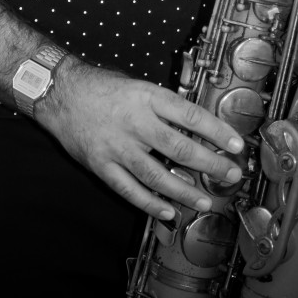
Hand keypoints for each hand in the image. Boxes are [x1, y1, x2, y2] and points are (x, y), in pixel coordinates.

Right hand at [38, 59, 243, 219]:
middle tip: (231, 175)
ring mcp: (118, 147)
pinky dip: (150, 204)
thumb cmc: (101, 86)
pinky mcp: (102, 165)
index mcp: (148, 98)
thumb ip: (162, 105)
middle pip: (181, 149)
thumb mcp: (137, 85)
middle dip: (211, 165)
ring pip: (158, 176)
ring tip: (205, 201)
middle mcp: (136, 123)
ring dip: (185, 191)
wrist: (60, 92)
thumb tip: (192, 123)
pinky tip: (168, 212)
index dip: (217, 132)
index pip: (191, 116)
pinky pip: (130, 190)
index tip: (236, 144)